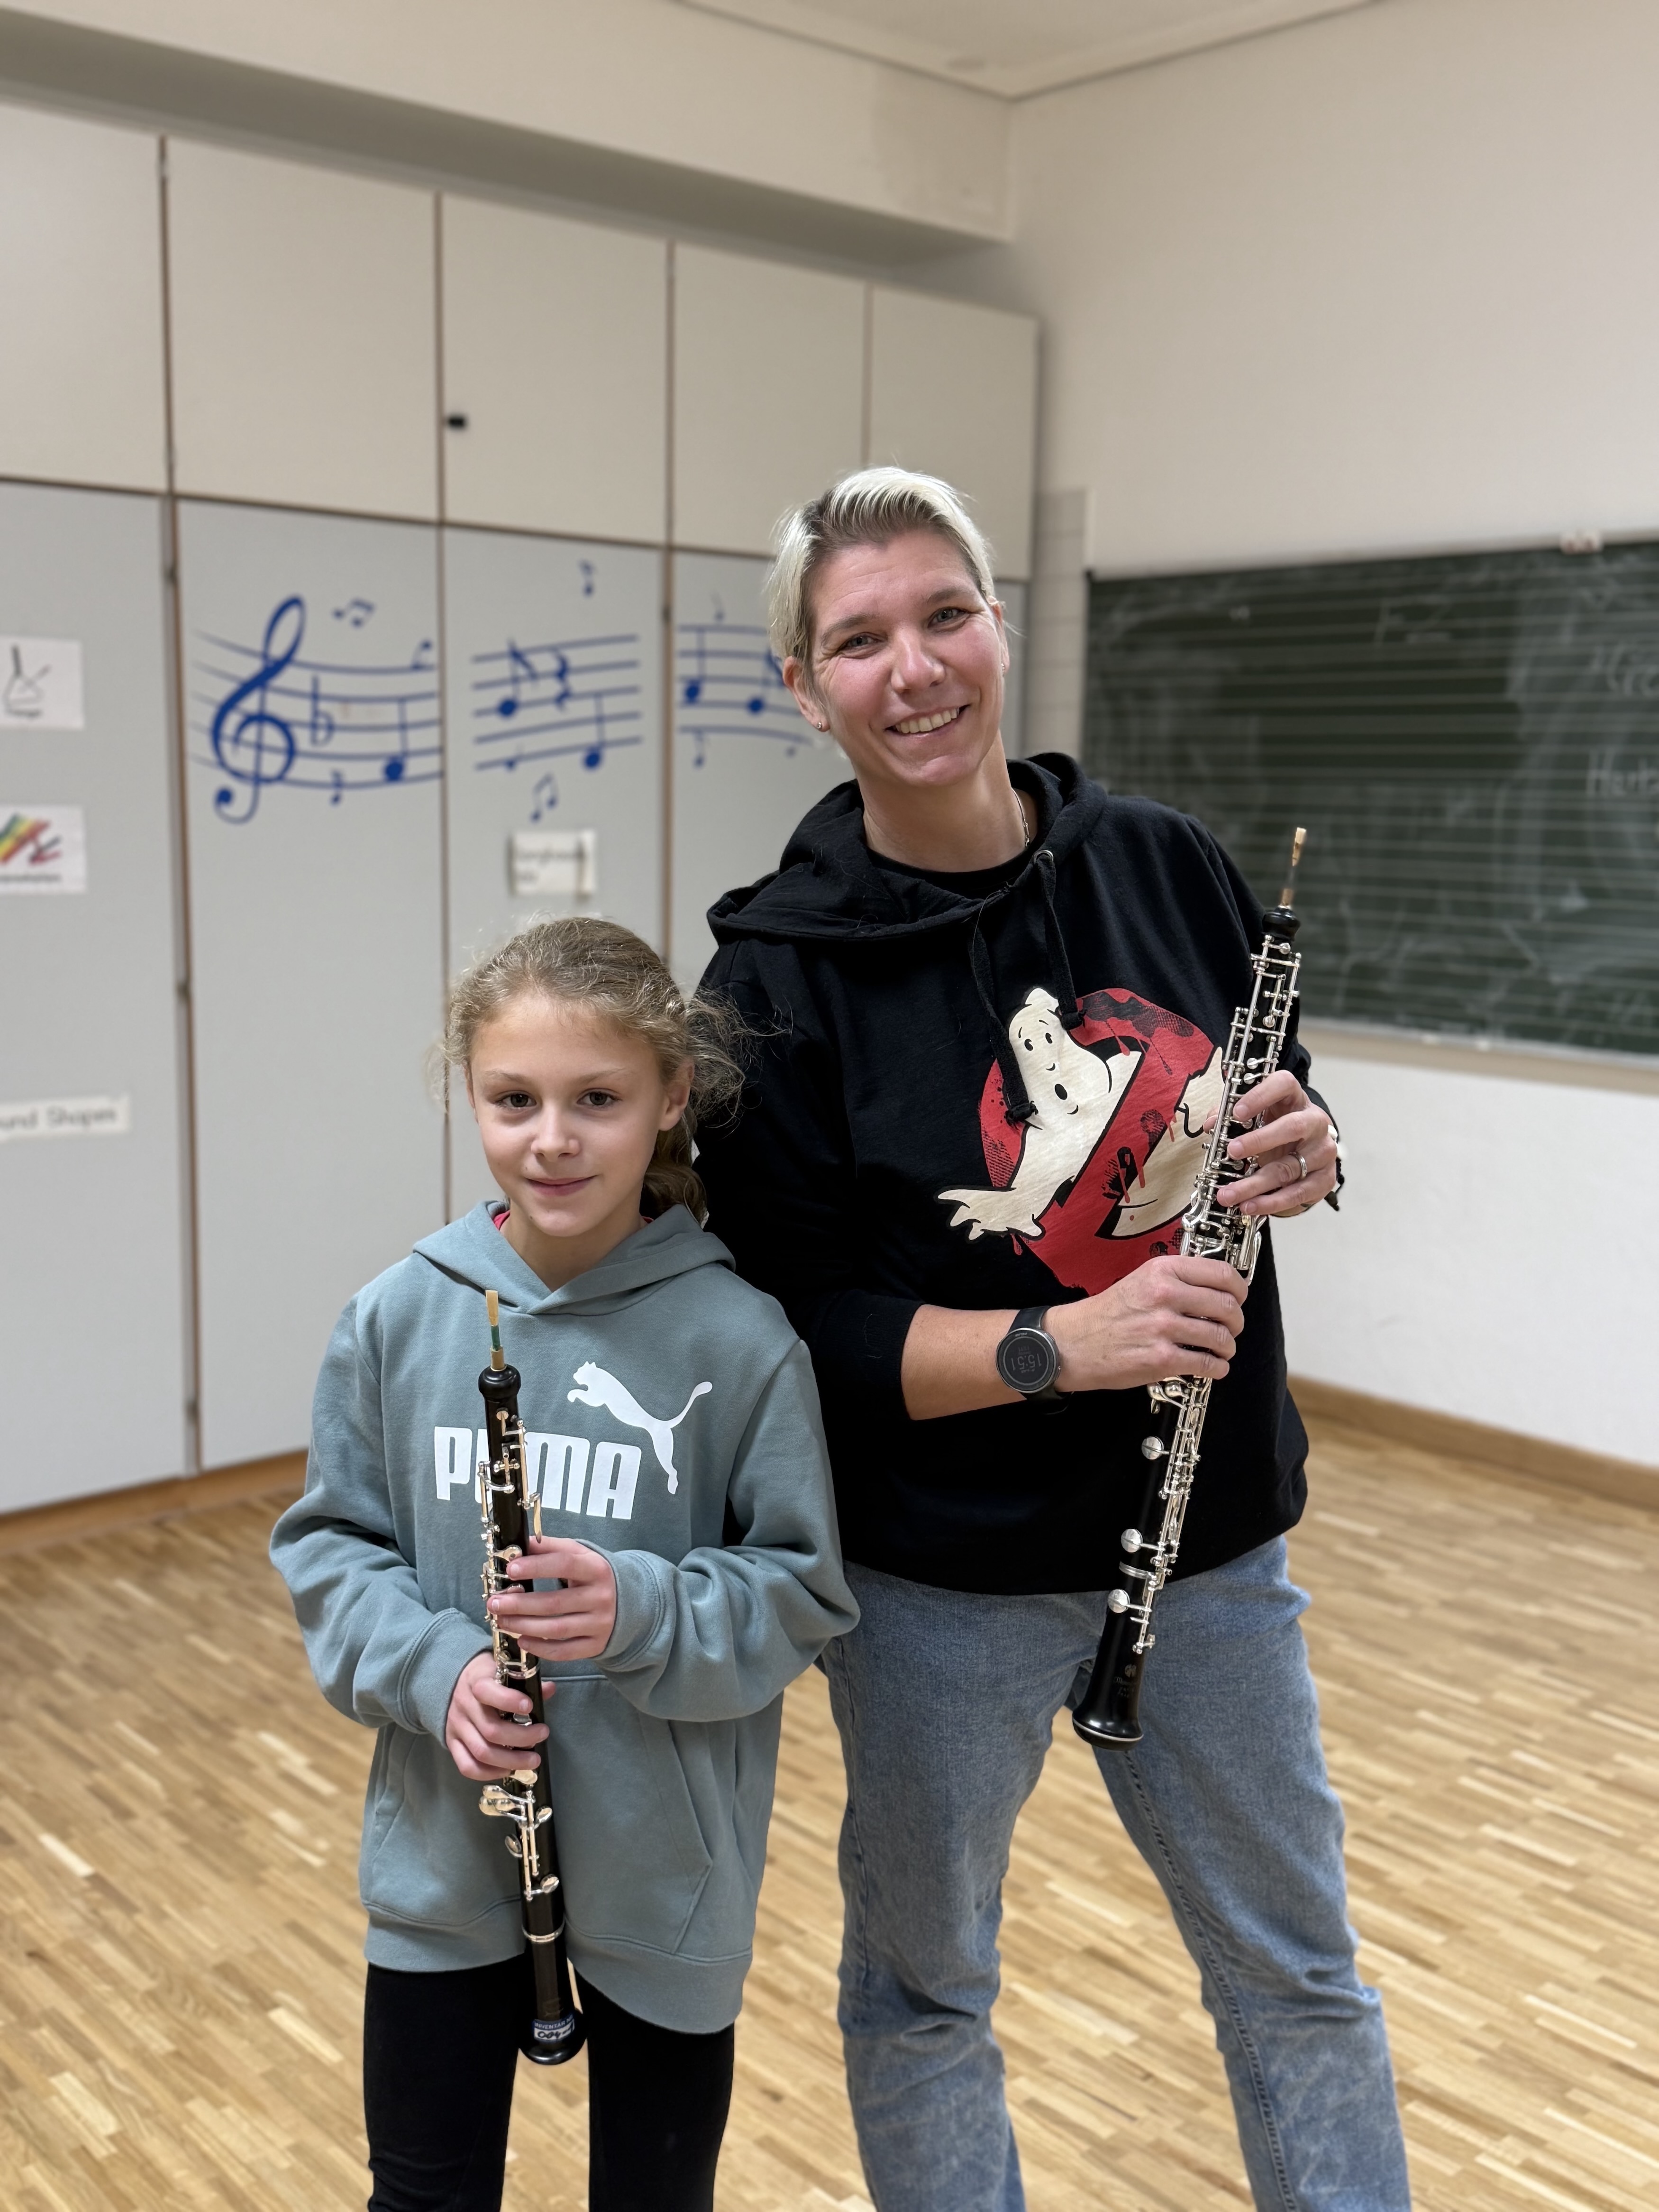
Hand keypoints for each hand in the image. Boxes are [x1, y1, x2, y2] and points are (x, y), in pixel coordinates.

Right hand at [445, 1651, 546, 1781]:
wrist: (453, 1682)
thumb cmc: (486, 1677)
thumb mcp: (502, 1670)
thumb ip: (526, 1682)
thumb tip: (549, 1689)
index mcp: (476, 1682)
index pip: (488, 1692)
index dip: (510, 1701)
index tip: (530, 1707)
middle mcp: (464, 1706)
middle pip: (492, 1730)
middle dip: (522, 1738)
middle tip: (542, 1735)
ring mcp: (456, 1727)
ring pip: (482, 1752)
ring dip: (511, 1761)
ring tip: (533, 1760)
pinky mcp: (452, 1744)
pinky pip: (467, 1766)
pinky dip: (489, 1773)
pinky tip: (508, 1769)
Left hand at [488, 1535, 616, 1663]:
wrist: (627, 1603)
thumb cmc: (590, 1576)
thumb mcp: (577, 1555)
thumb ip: (549, 1548)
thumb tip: (518, 1545)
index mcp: (596, 1569)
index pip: (565, 1564)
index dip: (536, 1567)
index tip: (511, 1569)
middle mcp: (601, 1597)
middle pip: (555, 1603)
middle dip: (520, 1604)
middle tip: (494, 1602)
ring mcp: (600, 1624)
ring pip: (557, 1629)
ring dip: (524, 1626)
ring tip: (501, 1620)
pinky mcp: (596, 1645)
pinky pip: (564, 1651)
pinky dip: (541, 1648)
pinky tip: (522, 1640)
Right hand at [1046, 1254, 1247, 1390]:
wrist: (1073, 1343)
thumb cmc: (1108, 1313)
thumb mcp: (1141, 1279)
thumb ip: (1178, 1279)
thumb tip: (1218, 1288)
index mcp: (1162, 1270)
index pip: (1222, 1273)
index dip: (1239, 1289)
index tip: (1239, 1298)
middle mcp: (1164, 1295)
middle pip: (1227, 1306)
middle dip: (1236, 1321)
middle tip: (1232, 1328)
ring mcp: (1163, 1327)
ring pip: (1221, 1337)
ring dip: (1228, 1347)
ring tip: (1222, 1350)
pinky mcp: (1161, 1359)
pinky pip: (1207, 1364)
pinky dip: (1217, 1368)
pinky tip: (1213, 1367)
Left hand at [1211, 1070, 1338, 1217]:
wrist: (1307, 1153)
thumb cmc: (1275, 1129)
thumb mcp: (1256, 1118)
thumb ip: (1230, 1117)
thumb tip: (1210, 1125)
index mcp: (1295, 1099)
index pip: (1284, 1085)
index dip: (1261, 1096)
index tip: (1236, 1112)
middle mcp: (1314, 1122)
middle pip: (1293, 1127)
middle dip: (1259, 1140)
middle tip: (1232, 1151)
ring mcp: (1323, 1151)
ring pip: (1289, 1168)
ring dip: (1255, 1184)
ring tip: (1228, 1195)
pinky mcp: (1325, 1179)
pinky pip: (1298, 1193)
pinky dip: (1271, 1202)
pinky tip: (1249, 1206)